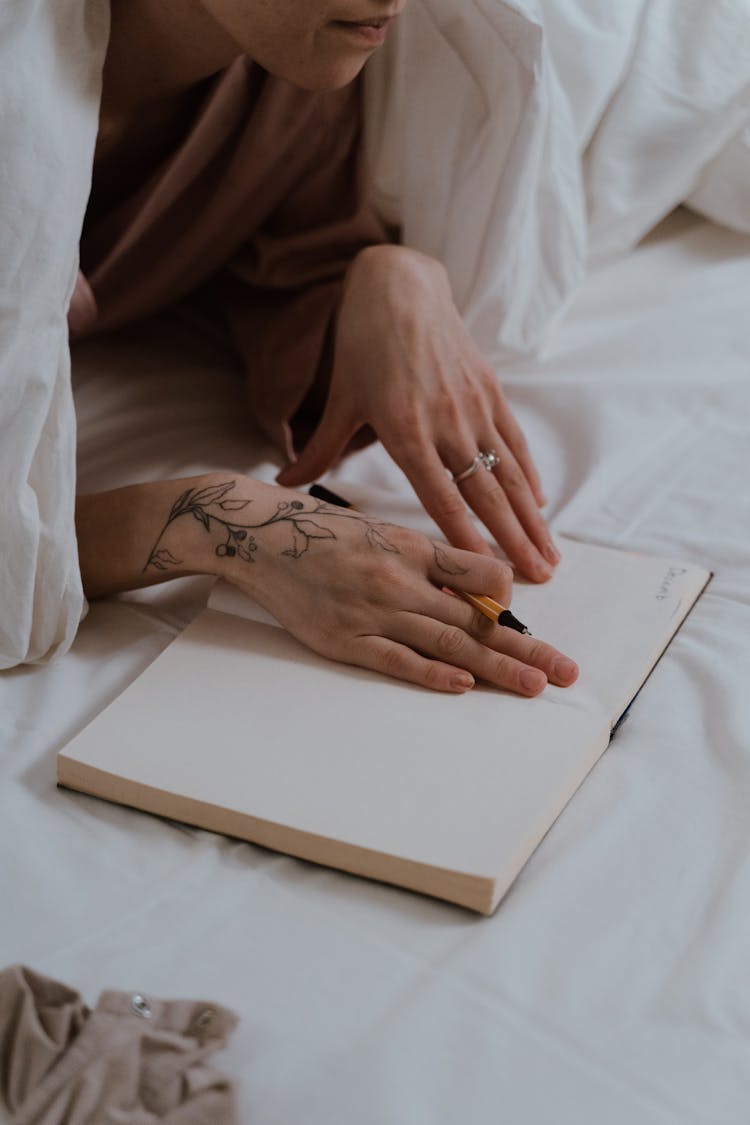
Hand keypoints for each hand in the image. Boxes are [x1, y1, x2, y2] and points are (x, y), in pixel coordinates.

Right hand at [216, 480, 577, 695]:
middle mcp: (400, 578)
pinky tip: (463, 686)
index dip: (507, 599)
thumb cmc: (323, 534)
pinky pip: (397, 659)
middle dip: (526, 647)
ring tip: (535, 686)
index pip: (482, 574)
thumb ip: (424, 563)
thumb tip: (471, 594)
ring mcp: (373, 610)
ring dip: (496, 667)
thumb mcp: (381, 533)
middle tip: (568, 672)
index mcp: (413, 548)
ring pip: (447, 644)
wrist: (261, 535)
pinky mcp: (344, 639)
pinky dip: (432, 674)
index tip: (515, 619)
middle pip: (477, 619)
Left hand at [277, 245, 559, 582]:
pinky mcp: (489, 388)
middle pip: (485, 492)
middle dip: (513, 540)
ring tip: (550, 554)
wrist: (398, 286)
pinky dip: (526, 474)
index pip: (440, 495)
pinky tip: (537, 503)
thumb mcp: (339, 401)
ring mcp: (472, 404)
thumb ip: (319, 450)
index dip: (464, 537)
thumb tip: (284, 484)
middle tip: (538, 579)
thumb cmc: (361, 346)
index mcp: (403, 429)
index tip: (483, 573)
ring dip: (531, 518)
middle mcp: (444, 420)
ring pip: (508, 472)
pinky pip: (513, 440)